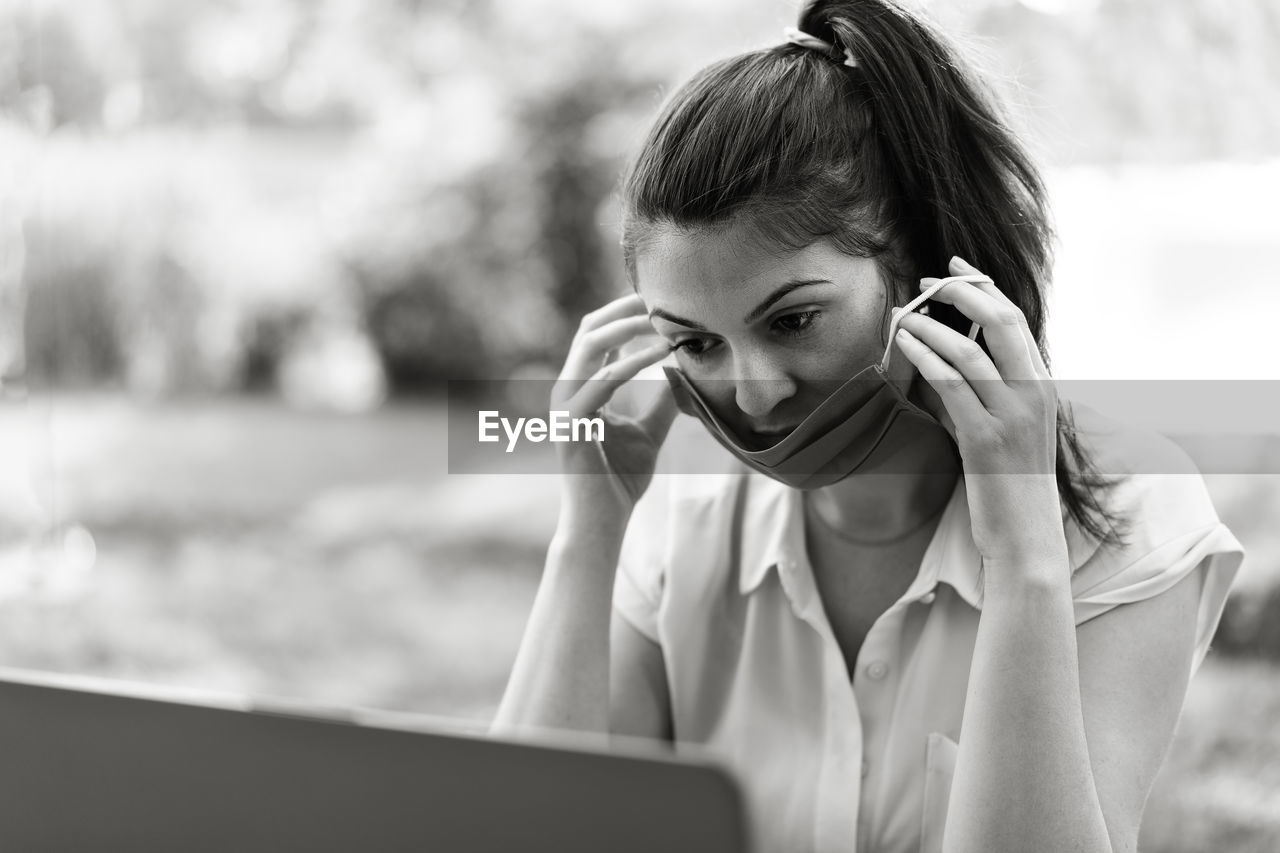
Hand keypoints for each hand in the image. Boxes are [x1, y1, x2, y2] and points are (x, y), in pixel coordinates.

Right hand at [552, 293, 676, 518]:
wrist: (601, 522)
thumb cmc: (620, 480)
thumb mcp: (649, 432)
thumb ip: (661, 403)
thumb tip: (684, 375)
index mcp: (580, 389)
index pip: (597, 336)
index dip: (624, 313)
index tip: (661, 300)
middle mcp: (567, 391)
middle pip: (589, 330)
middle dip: (624, 309)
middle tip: (662, 297)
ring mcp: (563, 406)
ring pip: (590, 346)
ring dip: (627, 327)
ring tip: (662, 319)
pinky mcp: (570, 425)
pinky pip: (602, 383)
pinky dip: (633, 363)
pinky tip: (662, 354)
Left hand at [891, 257, 1066, 568]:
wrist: (1025, 537)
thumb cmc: (1009, 483)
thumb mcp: (1004, 427)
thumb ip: (984, 391)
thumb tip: (945, 357)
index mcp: (1041, 384)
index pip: (1015, 319)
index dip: (983, 287)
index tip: (954, 267)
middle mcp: (1033, 393)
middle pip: (1002, 321)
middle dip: (961, 292)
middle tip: (926, 280)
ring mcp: (1012, 416)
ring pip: (971, 351)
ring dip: (931, 325)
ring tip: (903, 314)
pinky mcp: (986, 440)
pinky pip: (952, 387)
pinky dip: (925, 359)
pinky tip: (903, 346)